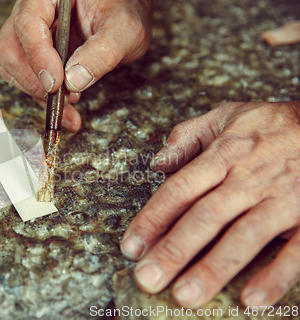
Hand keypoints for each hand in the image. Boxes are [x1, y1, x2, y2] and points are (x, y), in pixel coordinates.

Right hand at [0, 0, 156, 131]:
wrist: (123, 21)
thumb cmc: (123, 14)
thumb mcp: (124, 30)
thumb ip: (102, 53)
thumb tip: (74, 81)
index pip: (28, 22)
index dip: (38, 55)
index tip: (55, 82)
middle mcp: (33, 10)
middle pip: (9, 46)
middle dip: (31, 78)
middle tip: (58, 96)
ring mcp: (30, 33)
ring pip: (12, 66)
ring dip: (35, 92)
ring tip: (68, 104)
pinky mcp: (33, 55)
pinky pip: (26, 79)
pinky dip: (41, 98)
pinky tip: (65, 108)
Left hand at [121, 101, 299, 307]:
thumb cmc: (274, 124)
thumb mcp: (228, 115)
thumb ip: (189, 136)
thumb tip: (157, 162)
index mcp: (225, 154)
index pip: (180, 189)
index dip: (153, 219)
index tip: (131, 246)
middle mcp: (249, 178)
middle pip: (205, 217)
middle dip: (174, 249)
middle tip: (148, 278)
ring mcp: (282, 198)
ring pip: (243, 235)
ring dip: (214, 267)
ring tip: (185, 294)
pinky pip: (297, 250)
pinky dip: (275, 274)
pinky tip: (252, 299)